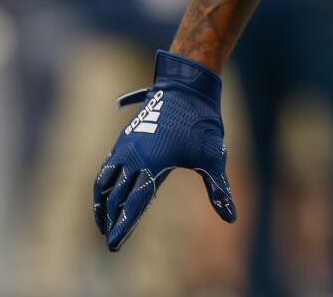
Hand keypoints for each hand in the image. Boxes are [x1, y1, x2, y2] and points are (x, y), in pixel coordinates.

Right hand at [93, 50, 236, 250]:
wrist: (188, 87)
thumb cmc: (203, 122)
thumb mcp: (213, 156)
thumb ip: (219, 189)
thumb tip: (231, 217)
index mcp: (152, 165)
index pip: (133, 204)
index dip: (123, 227)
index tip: (114, 246)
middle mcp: (133, 158)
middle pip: (115, 198)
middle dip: (111, 221)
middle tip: (110, 240)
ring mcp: (125, 147)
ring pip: (104, 183)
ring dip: (101, 205)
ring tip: (102, 222)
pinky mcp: (124, 139)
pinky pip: (106, 167)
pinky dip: (102, 185)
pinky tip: (107, 194)